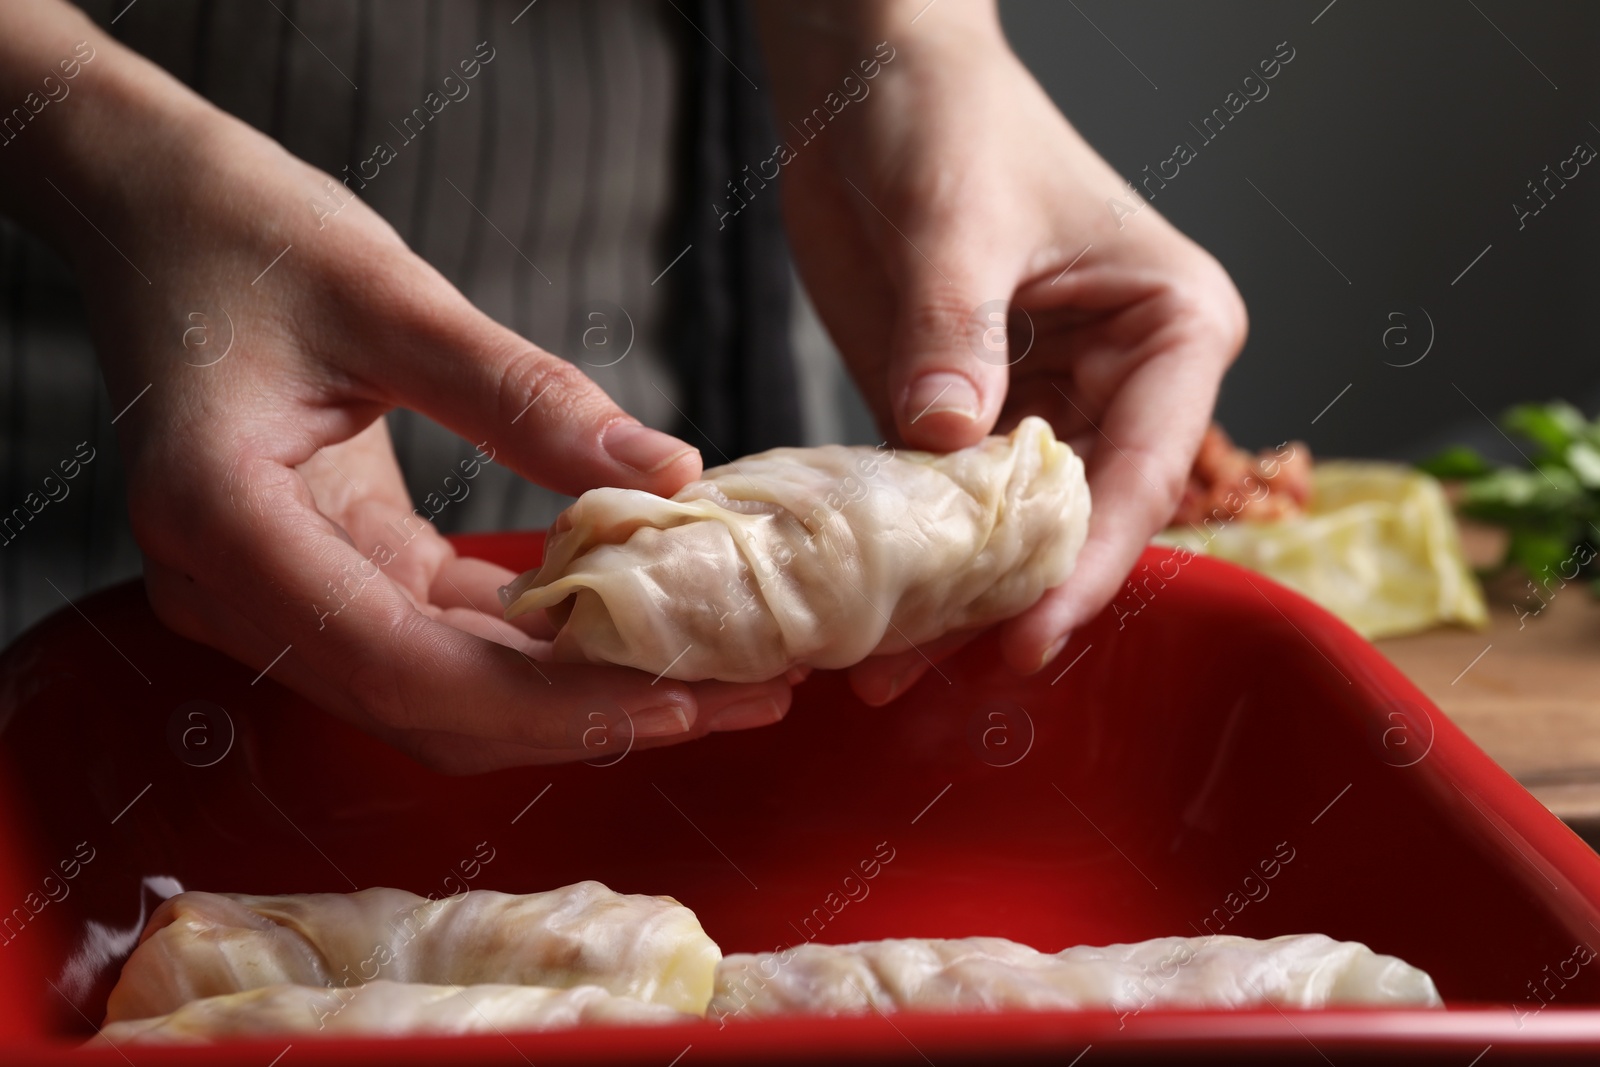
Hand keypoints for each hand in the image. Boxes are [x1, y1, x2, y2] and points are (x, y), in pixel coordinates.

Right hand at [10, 19, 788, 770]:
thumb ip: (522, 395)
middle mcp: (234, 587)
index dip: (547, 701)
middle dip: (587, 714)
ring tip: (709, 673)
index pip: (400, 663)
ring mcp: (273, 591)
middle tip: (736, 696)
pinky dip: (535, 644)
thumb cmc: (242, 232)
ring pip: (440, 689)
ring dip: (572, 692)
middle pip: (428, 704)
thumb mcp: (389, 296)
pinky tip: (630, 624)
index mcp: (223, 521)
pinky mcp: (319, 572)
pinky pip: (438, 636)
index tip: (678, 697)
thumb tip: (667, 473)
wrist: (156, 212)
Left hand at [759, 2, 1246, 700]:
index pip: (1140, 473)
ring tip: (884, 671)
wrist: (867, 81)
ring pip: (1011, 535)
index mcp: (1169, 329)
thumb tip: (946, 443)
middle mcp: (1121, 384)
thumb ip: (954, 333)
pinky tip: (867, 616)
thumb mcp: (956, 218)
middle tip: (937, 678)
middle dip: (1011, 605)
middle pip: (1078, 525)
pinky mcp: (962, 417)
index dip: (1085, 566)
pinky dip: (911, 564)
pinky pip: (944, 511)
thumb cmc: (947, 115)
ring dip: (954, 603)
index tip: (1026, 638)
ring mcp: (1041, 408)